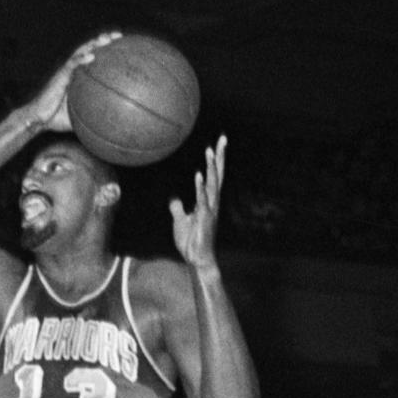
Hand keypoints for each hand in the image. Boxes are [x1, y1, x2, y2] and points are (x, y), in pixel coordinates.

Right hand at [25, 31, 121, 130]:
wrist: (38, 119)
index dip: (106, 51)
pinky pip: (71, 65)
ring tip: (106, 39)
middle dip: (103, 41)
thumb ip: (93, 117)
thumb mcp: (79, 118)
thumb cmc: (56, 119)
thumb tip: (113, 125)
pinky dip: (81, 59)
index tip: (121, 46)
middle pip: (89, 50)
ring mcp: (65, 72)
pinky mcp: (59, 76)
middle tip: (118, 36)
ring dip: (93, 44)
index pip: (92, 58)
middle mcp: (72, 71)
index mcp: (77, 77)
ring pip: (80, 52)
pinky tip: (92, 56)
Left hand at [170, 135, 226, 267]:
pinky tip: (198, 176)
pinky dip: (200, 187)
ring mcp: (210, 209)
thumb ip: (178, 208)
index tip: (218, 143)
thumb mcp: (180, 220)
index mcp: (207, 201)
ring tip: (210, 151)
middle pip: (218, 175)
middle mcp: (212, 202)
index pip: (213, 176)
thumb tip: (174, 198)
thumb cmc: (192, 241)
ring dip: (211, 168)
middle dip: (220, 157)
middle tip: (223, 138)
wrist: (197, 259)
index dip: (216, 160)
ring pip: (212, 184)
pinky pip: (202, 200)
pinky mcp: (205, 218)